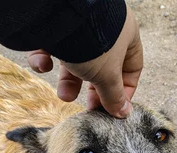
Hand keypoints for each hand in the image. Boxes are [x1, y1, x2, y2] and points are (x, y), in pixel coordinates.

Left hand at [27, 6, 142, 117]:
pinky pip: (51, 48)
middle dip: (94, 90)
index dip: (125, 91)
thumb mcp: (108, 76)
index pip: (132, 68)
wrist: (61, 15)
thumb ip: (115, 96)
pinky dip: (45, 60)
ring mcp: (77, 28)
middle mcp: (103, 31)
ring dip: (69, 82)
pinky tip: (44, 64)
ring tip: (64, 96)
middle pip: (103, 68)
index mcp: (125, 37)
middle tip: (90, 109)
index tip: (114, 110)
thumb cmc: (94, 42)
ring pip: (75, 61)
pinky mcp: (53, 28)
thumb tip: (123, 113)